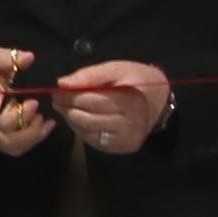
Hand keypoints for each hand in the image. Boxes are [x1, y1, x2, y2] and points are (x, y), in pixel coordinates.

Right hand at [0, 46, 50, 155]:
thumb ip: (8, 57)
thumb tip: (28, 58)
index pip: (2, 120)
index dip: (21, 115)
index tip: (34, 103)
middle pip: (9, 139)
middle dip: (31, 130)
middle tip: (42, 117)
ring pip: (13, 147)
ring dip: (33, 138)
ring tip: (44, 123)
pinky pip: (13, 149)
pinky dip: (30, 142)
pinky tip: (41, 129)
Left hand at [50, 59, 171, 154]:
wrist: (160, 99)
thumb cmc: (138, 80)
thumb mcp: (117, 69)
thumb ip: (91, 75)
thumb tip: (63, 83)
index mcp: (131, 101)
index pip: (90, 101)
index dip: (69, 95)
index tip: (57, 89)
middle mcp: (131, 124)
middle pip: (87, 119)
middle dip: (67, 108)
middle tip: (58, 99)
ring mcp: (127, 138)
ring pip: (87, 132)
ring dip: (72, 120)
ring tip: (67, 108)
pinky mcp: (124, 147)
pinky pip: (94, 142)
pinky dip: (82, 130)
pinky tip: (81, 119)